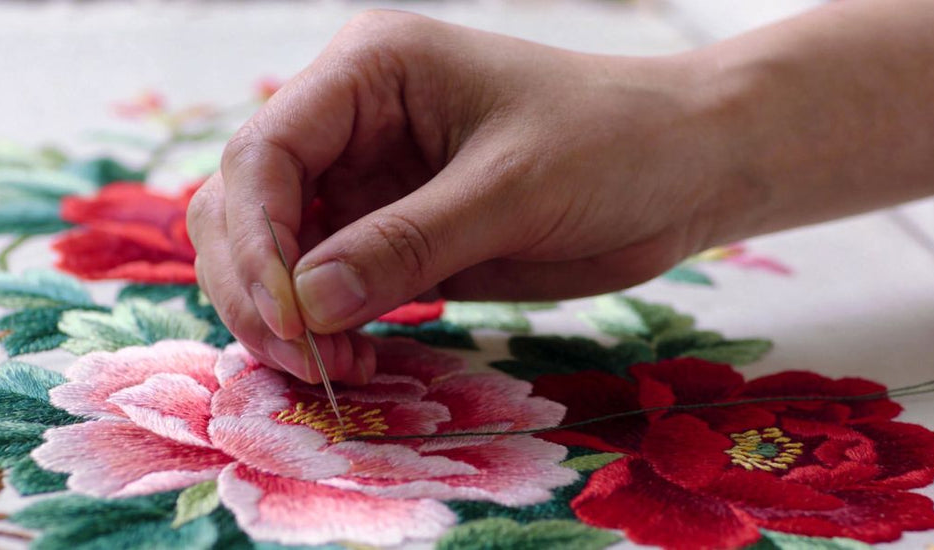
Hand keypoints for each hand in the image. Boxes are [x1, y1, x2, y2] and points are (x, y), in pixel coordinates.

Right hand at [186, 10, 759, 383]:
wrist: (686, 169)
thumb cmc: (614, 144)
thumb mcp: (511, 189)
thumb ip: (406, 245)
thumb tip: (302, 307)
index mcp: (368, 73)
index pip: (265, 154)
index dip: (257, 242)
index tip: (289, 321)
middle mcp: (352, 123)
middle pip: (248, 206)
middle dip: (257, 286)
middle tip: (307, 362)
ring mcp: (371, 182)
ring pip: (278, 252)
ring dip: (283, 316)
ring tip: (335, 369)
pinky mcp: (397, 237)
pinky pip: (330, 285)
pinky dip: (325, 327)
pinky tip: (355, 359)